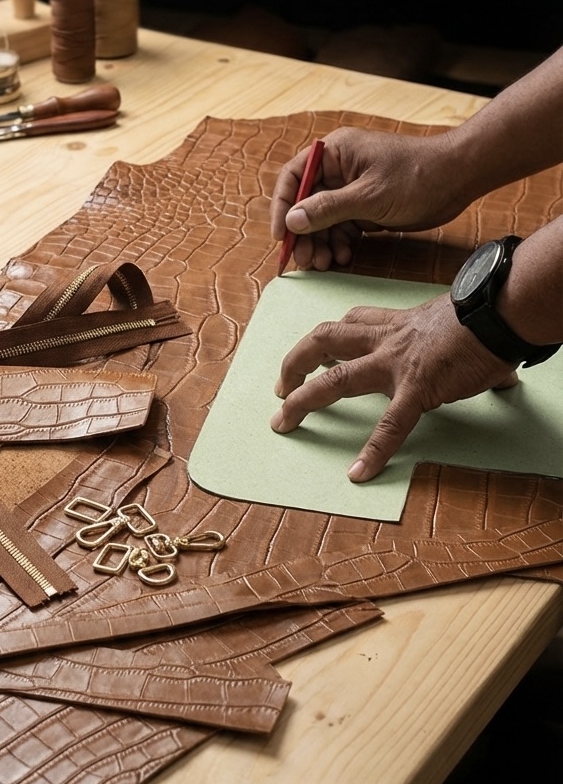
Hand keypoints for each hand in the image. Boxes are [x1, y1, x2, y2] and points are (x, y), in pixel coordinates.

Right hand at [270, 128, 463, 268]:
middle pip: (307, 203)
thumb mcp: (369, 196)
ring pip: (324, 219)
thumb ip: (328, 208)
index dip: (282, 206)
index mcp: (335, 152)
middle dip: (304, 233)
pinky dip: (341, 243)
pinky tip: (344, 257)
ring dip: (322, 242)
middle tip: (305, 260)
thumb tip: (292, 221)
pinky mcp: (367, 206)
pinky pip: (343, 226)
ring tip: (325, 264)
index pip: (294, 177)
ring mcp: (353, 188)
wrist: (458, 178)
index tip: (282, 235)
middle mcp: (340, 168)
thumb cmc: (417, 175)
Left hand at [270, 294, 517, 478]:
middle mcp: (389, 339)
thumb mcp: (464, 325)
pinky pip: (389, 425)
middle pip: (325, 339)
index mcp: (400, 323)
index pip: (354, 321)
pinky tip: (360, 472)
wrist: (502, 311)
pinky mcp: (417, 389)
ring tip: (283, 421)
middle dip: (296, 361)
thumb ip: (468, 349)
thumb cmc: (490, 315)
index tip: (316, 351)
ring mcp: (397, 364)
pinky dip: (373, 451)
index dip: (330, 336)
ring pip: (336, 378)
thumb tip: (502, 376)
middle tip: (281, 386)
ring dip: (303, 398)